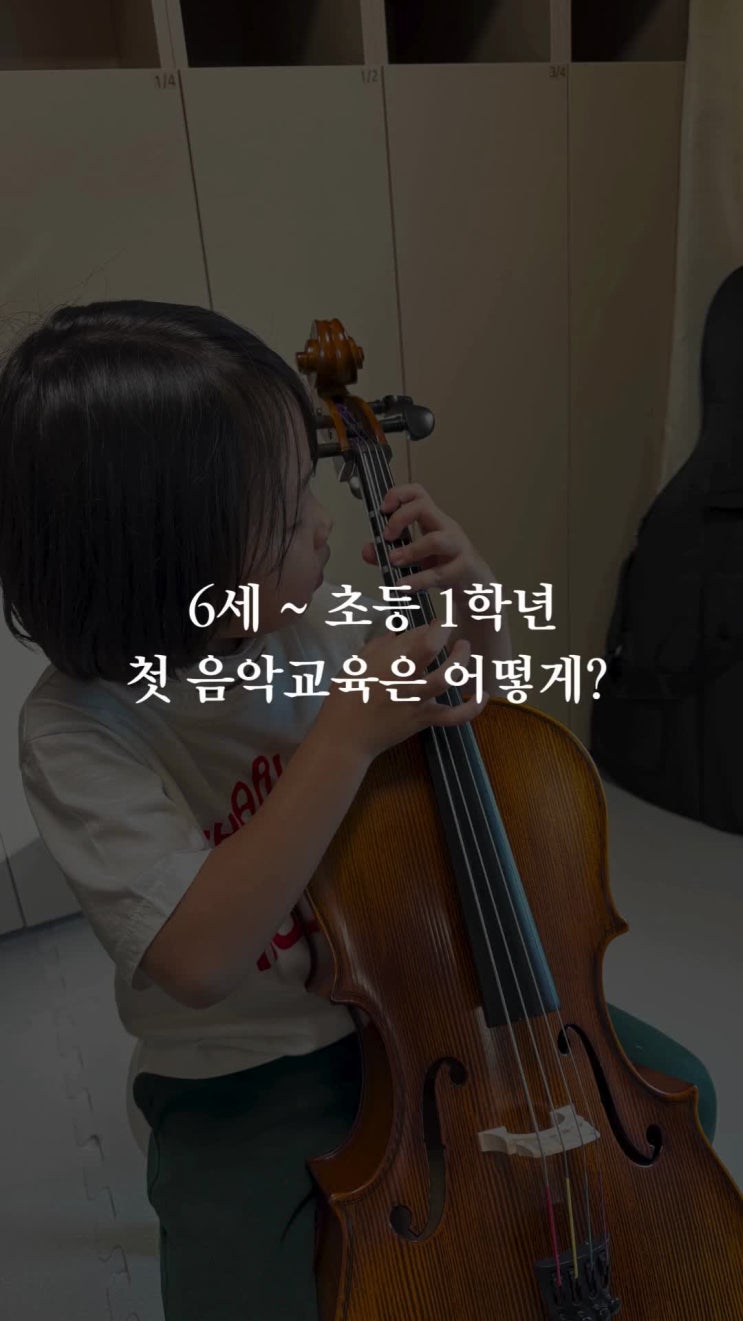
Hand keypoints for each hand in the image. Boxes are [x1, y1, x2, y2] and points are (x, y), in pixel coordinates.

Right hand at [318, 620, 488, 763]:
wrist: (346, 737)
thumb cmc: (345, 698)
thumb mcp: (355, 664)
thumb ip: (377, 646)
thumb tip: (395, 634)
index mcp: (386, 661)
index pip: (414, 635)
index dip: (431, 626)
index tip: (435, 625)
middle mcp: (404, 677)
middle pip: (432, 649)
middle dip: (445, 634)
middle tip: (451, 632)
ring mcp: (417, 700)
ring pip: (447, 678)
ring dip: (461, 660)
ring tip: (465, 649)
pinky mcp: (425, 719)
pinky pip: (454, 716)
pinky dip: (472, 708)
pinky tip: (483, 696)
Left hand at [361, 483, 489, 594]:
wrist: (479, 590)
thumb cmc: (448, 568)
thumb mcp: (416, 559)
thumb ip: (390, 553)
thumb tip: (368, 550)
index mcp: (434, 521)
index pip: (418, 493)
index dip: (397, 495)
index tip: (382, 510)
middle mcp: (446, 529)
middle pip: (424, 507)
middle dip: (399, 518)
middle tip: (386, 536)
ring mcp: (457, 548)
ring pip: (435, 540)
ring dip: (410, 550)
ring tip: (393, 561)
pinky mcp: (463, 569)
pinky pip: (439, 573)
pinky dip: (418, 580)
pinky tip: (403, 586)